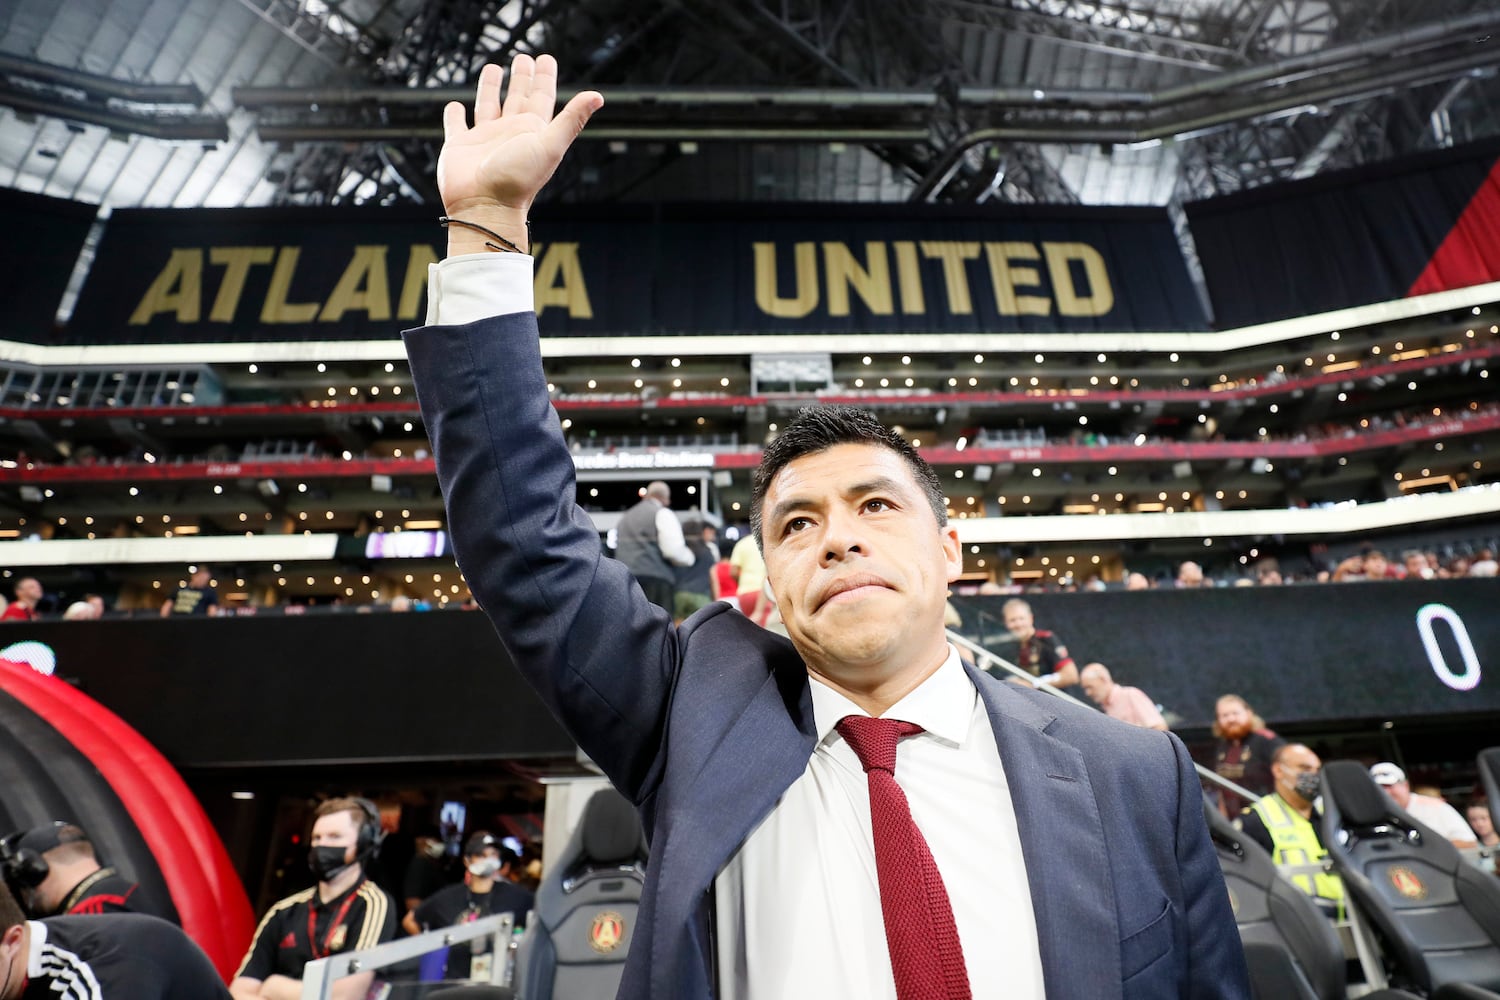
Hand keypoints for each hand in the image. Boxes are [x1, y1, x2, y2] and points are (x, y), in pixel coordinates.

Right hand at [437, 54, 602, 253]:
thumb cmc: (519, 180)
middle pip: (518, 97)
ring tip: (493, 67)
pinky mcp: (459, 146)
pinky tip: (455, 105)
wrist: (485, 207)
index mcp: (532, 131)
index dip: (544, 77)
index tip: (545, 58)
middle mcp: (510, 133)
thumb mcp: (550, 145)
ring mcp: (485, 139)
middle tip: (523, 58)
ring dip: (491, 87)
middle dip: (521, 77)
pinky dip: (454, 115)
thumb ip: (572, 119)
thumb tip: (598, 96)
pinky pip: (456, 125)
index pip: (541, 96)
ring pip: (489, 105)